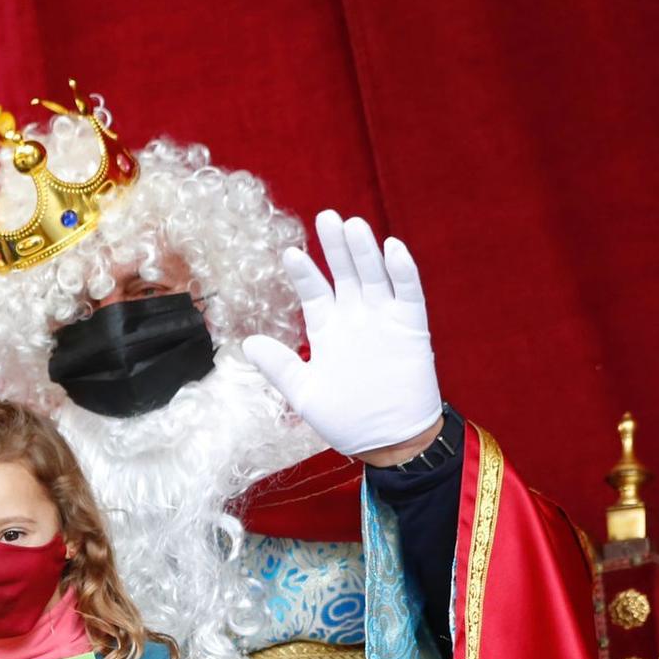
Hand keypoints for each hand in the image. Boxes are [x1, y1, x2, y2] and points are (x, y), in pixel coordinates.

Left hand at [242, 210, 443, 461]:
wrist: (388, 442)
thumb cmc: (346, 419)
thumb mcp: (304, 393)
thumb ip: (279, 366)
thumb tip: (246, 343)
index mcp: (328, 329)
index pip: (314, 291)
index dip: (304, 273)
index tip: (290, 253)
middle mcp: (355, 317)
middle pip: (344, 273)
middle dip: (335, 247)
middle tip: (326, 217)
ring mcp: (384, 319)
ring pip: (374, 276)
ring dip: (364, 252)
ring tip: (352, 225)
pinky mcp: (411, 327)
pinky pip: (408, 294)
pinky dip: (402, 272)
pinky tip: (392, 249)